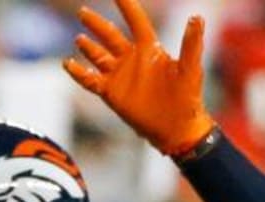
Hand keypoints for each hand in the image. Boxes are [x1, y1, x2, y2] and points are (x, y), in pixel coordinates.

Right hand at [64, 0, 213, 157]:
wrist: (175, 127)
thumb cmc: (186, 98)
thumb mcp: (190, 68)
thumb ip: (191, 43)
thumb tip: (197, 17)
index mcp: (150, 48)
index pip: (135, 21)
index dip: (126, 5)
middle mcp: (132, 59)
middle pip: (110, 36)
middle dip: (97, 24)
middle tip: (83, 11)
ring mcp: (120, 76)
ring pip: (98, 56)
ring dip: (88, 47)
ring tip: (79, 38)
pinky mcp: (111, 93)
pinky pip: (90, 81)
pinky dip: (79, 73)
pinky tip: (68, 64)